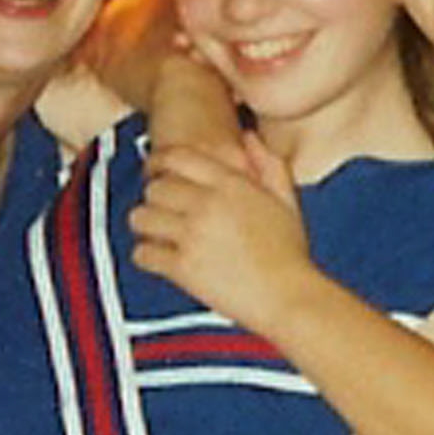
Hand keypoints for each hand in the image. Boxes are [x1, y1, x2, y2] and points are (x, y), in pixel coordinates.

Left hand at [127, 142, 311, 330]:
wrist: (289, 298)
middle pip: (154, 188)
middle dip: (153, 199)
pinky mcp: (183, 267)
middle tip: (159, 210)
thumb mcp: (287, 200)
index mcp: (231, 184)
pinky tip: (160, 259)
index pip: (177, 157)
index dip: (157, 161)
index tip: (154, 172)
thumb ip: (269, 163)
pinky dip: (146, 256)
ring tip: (156, 235)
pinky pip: (144, 253)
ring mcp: (193, 236)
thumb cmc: (291, 253)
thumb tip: (248, 136)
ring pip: (142, 218)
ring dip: (145, 226)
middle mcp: (208, 205)